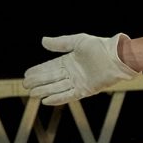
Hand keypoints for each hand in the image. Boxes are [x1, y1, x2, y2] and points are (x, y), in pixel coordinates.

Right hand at [24, 33, 139, 105]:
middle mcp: (73, 73)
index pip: (49, 67)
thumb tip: (43, 41)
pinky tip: (46, 101)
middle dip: (38, 82)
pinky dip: (58, 98)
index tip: (25, 74)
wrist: (118, 57)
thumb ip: (61, 43)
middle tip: (25, 85)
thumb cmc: (100, 47)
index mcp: (70, 61)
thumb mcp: (78, 42)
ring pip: (57, 87)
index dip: (38, 71)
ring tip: (32, 93)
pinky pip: (69, 95)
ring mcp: (79, 82)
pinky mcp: (86, 90)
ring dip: (45, 91)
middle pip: (51, 78)